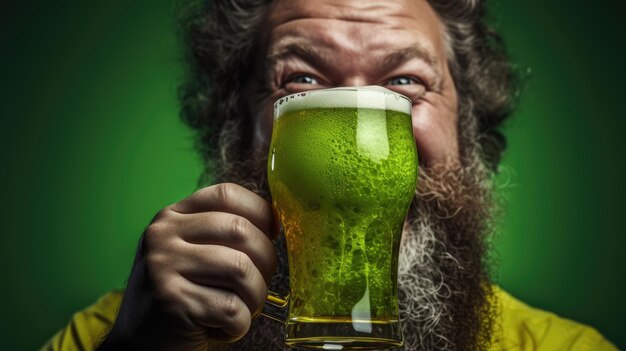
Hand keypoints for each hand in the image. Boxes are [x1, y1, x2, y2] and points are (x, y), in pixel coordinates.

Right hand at [97, 183, 276, 350]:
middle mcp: (162, 235)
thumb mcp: (192, 253)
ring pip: (241, 269)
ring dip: (255, 297)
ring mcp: (163, 267)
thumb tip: (275, 220)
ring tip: (242, 310)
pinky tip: (223, 328)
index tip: (272, 234)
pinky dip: (239, 325)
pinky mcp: (171, 302)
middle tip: (258, 286)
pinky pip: (232, 308)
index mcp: (171, 217)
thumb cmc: (182, 297)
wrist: (140, 346)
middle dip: (266, 262)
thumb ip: (222, 233)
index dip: (260, 212)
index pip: (226, 195)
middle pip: (240, 230)